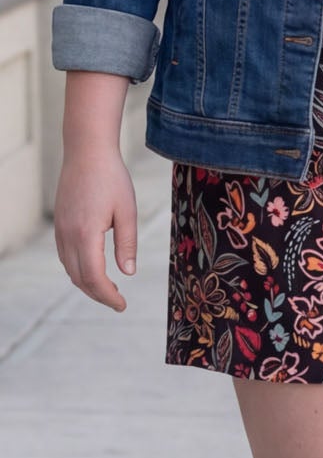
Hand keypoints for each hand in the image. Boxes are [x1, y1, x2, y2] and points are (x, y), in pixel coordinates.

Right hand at [53, 145, 138, 309]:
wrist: (86, 152)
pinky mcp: (59, 224)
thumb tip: (128, 273)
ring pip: (70, 269)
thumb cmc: (112, 179)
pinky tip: (94, 269)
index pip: (93, 277)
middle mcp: (68, 235)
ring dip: (87, 284)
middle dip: (98, 294)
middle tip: (119, 302)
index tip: (122, 305)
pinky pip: (65, 256)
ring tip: (110, 289)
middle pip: (79, 278)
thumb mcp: (128, 211)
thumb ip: (127, 244)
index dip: (107, 295)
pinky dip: (78, 269)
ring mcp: (60, 230)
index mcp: (86, 234)